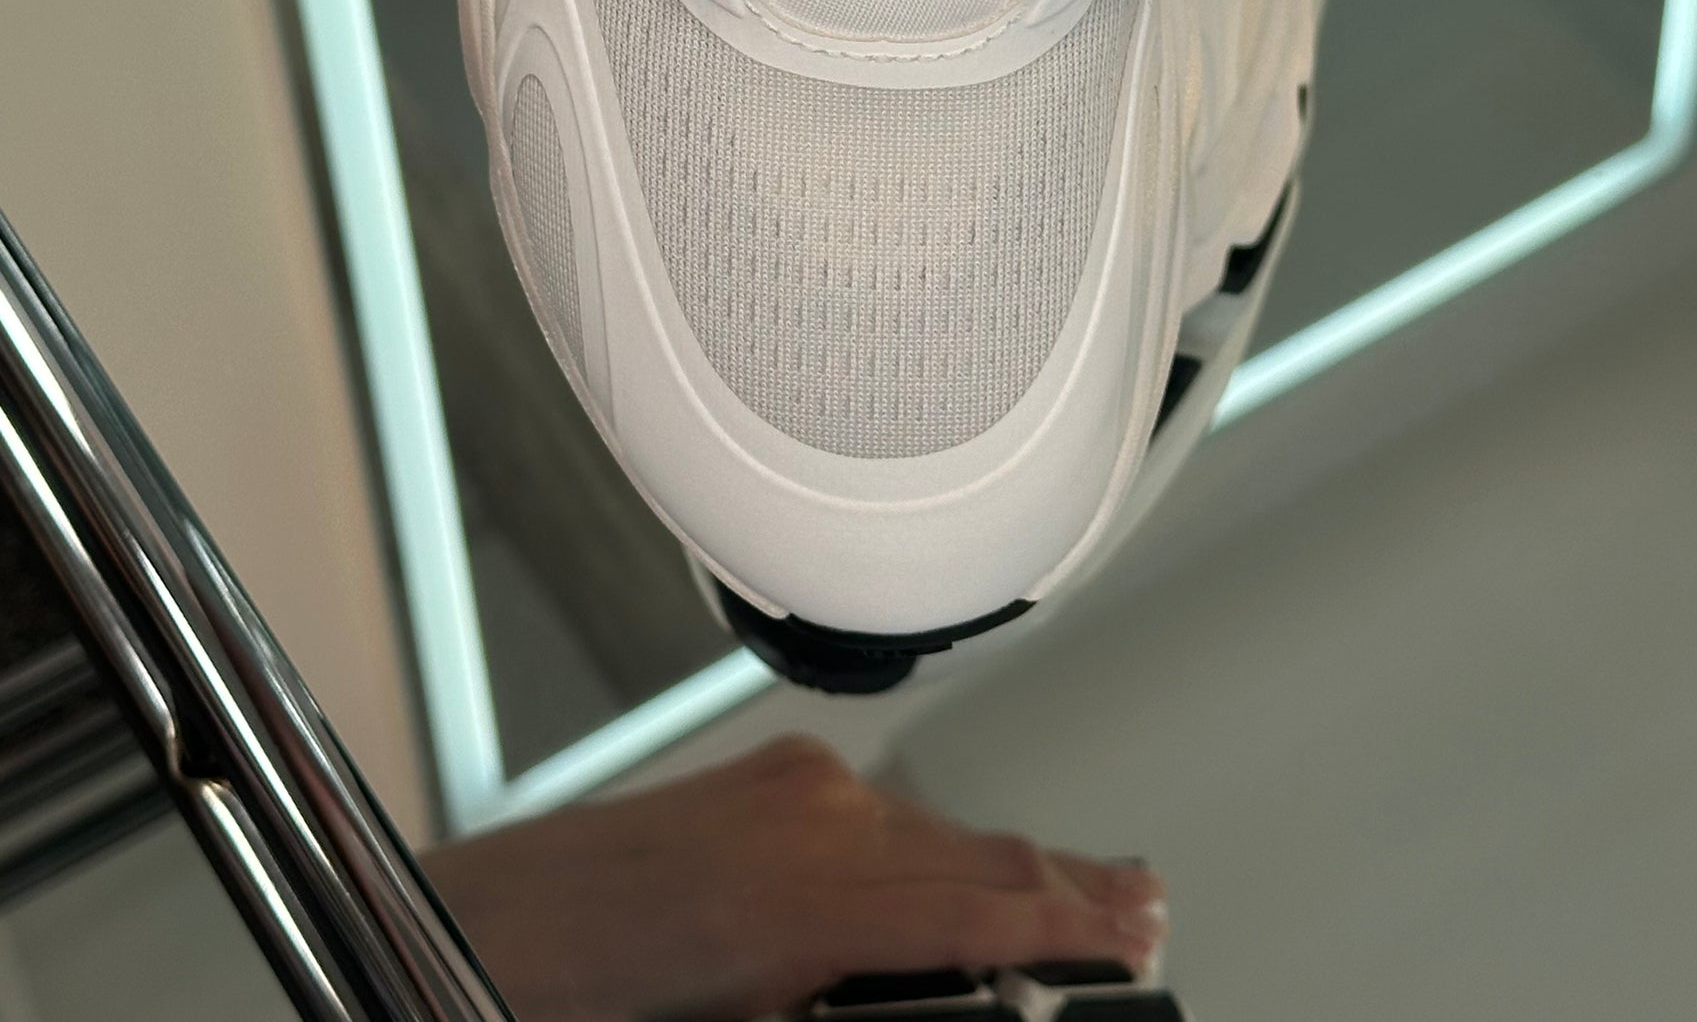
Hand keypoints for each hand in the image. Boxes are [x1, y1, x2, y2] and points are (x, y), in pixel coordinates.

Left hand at [423, 736, 1166, 1021]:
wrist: (474, 919)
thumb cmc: (572, 995)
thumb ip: (841, 1009)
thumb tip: (939, 991)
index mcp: (802, 900)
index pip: (975, 908)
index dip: (1068, 922)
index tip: (1132, 932)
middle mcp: (808, 818)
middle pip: (975, 853)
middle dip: (1068, 883)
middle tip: (1145, 907)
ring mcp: (787, 785)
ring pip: (936, 830)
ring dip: (1010, 865)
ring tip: (1085, 891)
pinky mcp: (766, 775)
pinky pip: (882, 814)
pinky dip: (942, 844)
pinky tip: (972, 866)